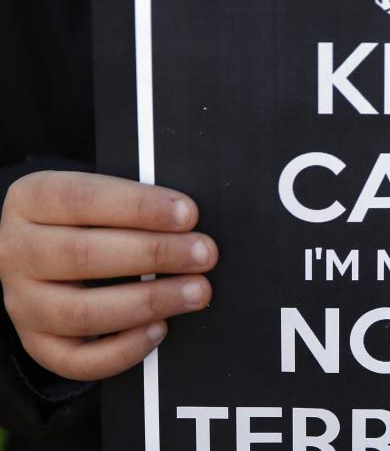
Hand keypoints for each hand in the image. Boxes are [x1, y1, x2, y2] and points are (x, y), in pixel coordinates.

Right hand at [0, 171, 216, 380]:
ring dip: (149, 302)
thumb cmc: (90, 219)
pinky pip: (77, 360)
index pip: (82, 199)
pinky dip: (123, 350)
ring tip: (196, 292)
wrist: (47, 251)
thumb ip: (136, 203)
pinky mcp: (37, 342)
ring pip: (82, 311)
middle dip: (156, 254)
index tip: (188, 214)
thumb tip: (187, 219)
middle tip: (204, 253)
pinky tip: (159, 329)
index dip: (140, 207)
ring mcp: (23, 302)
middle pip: (83, 254)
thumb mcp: (101, 196)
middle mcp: (16, 251)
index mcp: (32, 199)